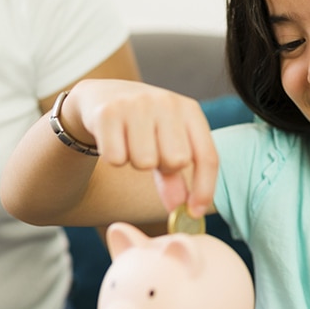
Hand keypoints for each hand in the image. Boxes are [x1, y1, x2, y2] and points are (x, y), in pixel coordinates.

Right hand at [68, 79, 217, 216]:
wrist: (102, 96)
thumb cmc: (143, 127)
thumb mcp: (166, 143)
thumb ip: (176, 177)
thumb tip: (186, 212)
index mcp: (190, 110)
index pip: (207, 156)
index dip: (204, 188)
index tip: (194, 212)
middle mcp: (167, 102)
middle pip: (176, 161)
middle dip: (162, 167)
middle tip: (150, 152)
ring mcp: (137, 104)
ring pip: (144, 162)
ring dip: (135, 162)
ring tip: (130, 143)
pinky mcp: (108, 112)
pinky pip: (116, 159)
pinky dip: (113, 158)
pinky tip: (112, 140)